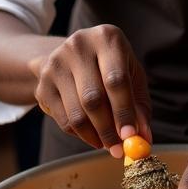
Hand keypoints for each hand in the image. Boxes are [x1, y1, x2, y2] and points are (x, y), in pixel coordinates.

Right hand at [34, 25, 151, 156]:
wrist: (71, 57)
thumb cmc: (110, 67)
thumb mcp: (131, 76)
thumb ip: (140, 105)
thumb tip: (144, 138)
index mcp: (107, 38)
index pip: (116, 80)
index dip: (124, 111)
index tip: (131, 136)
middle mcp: (78, 46)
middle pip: (93, 99)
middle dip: (108, 130)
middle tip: (119, 150)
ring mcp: (56, 64)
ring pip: (76, 113)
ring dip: (94, 137)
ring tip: (107, 144)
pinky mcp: (42, 84)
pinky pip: (64, 120)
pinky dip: (81, 135)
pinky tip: (92, 135)